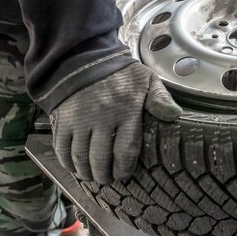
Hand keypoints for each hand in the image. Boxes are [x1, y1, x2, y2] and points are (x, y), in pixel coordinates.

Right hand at [50, 62, 181, 183]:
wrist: (85, 56)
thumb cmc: (120, 73)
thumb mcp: (147, 80)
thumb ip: (160, 99)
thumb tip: (175, 115)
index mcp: (126, 110)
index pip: (126, 150)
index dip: (124, 169)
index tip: (124, 175)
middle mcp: (101, 118)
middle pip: (100, 159)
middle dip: (104, 175)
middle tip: (107, 178)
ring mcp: (79, 119)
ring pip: (80, 158)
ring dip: (86, 172)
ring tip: (92, 175)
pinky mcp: (62, 119)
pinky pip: (61, 149)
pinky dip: (67, 163)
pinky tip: (75, 167)